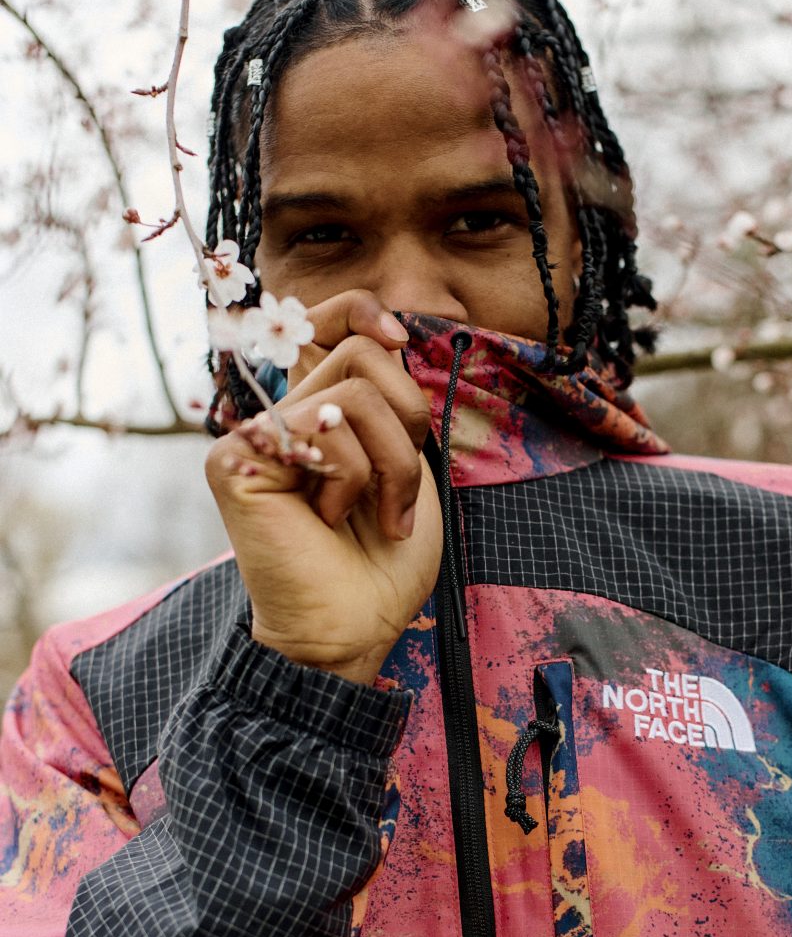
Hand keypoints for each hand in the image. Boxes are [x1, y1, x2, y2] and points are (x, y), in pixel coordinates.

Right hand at [206, 292, 441, 685]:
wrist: (355, 627)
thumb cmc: (382, 559)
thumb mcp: (404, 465)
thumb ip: (388, 400)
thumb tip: (385, 335)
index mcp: (320, 409)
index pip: (327, 319)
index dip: (363, 309)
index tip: (400, 341)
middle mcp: (282, 414)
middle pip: (362, 351)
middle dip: (409, 420)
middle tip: (399, 487)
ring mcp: (256, 434)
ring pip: (356, 392)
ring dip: (393, 464)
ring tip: (377, 516)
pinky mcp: (238, 459)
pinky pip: (327, 430)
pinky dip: (353, 481)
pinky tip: (328, 521)